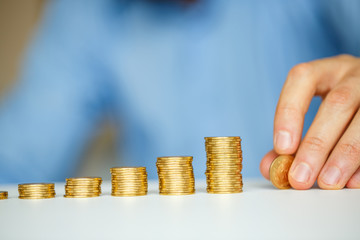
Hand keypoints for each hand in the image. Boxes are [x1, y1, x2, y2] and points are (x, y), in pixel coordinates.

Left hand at [260, 54, 359, 189]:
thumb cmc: (337, 111)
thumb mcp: (312, 115)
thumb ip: (289, 143)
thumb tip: (270, 168)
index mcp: (325, 71)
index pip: (302, 79)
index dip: (289, 113)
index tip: (282, 148)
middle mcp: (354, 75)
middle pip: (337, 103)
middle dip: (316, 144)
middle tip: (300, 177)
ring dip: (344, 155)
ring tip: (327, 182)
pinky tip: (352, 180)